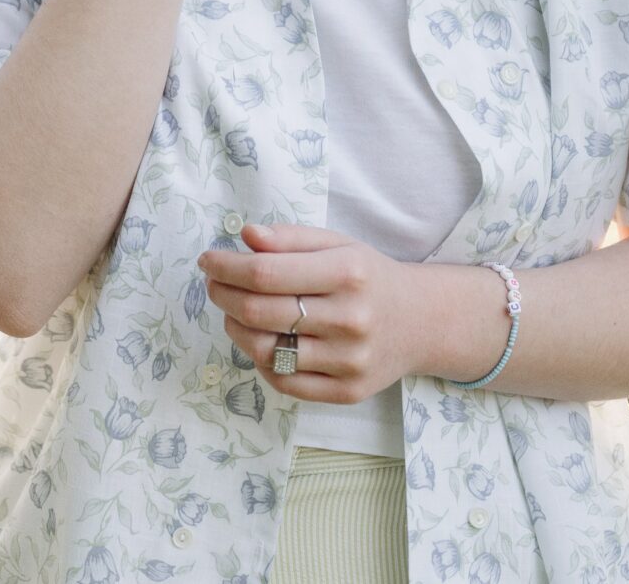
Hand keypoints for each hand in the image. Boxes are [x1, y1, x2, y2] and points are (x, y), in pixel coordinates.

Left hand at [199, 223, 494, 404]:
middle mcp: (351, 319)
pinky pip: (285, 382)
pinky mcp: (348, 392)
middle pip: (259, 312)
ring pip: (266, 351)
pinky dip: (262, 362)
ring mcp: (350, 361)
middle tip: (213, 284)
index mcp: (348, 273)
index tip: (208, 260)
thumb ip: (289, 239)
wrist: (421, 322)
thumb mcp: (337, 244)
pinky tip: (261, 341)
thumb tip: (245, 235)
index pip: (265, 273)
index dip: (225, 267)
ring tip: (234, 312)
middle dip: (223, 295)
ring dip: (236, 329)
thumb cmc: (367, 277)